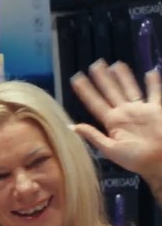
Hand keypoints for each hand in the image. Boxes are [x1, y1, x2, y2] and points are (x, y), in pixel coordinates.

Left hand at [71, 60, 161, 180]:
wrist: (158, 162)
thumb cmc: (135, 159)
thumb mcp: (110, 149)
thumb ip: (93, 135)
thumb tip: (72, 127)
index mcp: (112, 123)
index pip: (95, 103)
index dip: (85, 91)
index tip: (76, 79)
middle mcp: (124, 114)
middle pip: (111, 91)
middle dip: (103, 78)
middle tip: (95, 64)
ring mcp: (140, 110)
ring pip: (130, 88)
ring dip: (123, 77)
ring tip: (115, 64)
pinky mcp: (156, 110)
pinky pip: (155, 93)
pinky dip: (153, 83)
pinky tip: (150, 71)